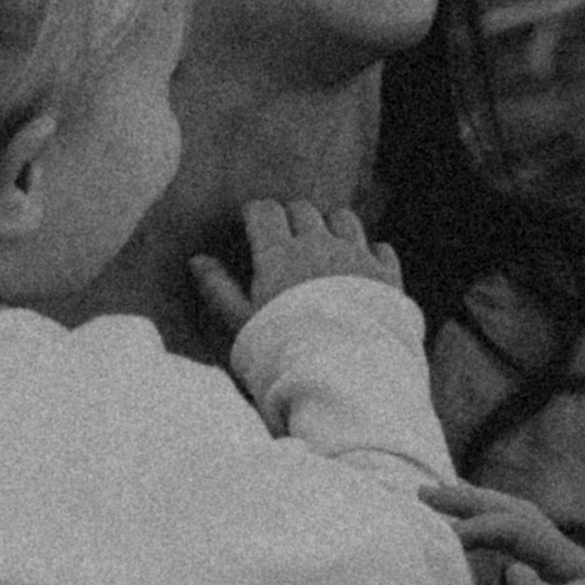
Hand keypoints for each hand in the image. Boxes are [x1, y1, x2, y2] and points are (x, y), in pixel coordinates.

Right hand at [191, 199, 403, 340]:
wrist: (345, 375)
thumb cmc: (283, 351)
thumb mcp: (242, 325)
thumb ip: (219, 289)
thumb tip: (197, 260)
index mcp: (279, 254)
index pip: (265, 211)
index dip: (256, 213)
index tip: (252, 221)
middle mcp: (319, 245)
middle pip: (304, 210)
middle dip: (291, 217)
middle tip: (285, 234)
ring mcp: (357, 257)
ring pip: (344, 219)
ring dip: (332, 225)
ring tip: (325, 243)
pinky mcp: (388, 277)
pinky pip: (381, 249)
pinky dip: (371, 252)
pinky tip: (364, 267)